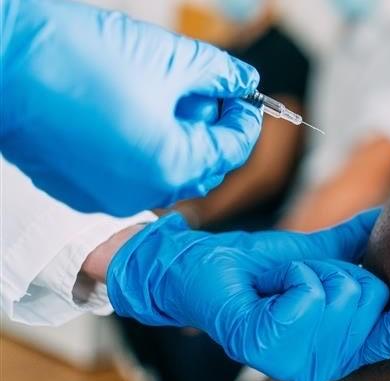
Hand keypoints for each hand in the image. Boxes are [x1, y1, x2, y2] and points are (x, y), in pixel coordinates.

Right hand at [0, 0, 261, 215]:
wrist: (1, 60)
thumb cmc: (78, 56)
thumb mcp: (169, 57)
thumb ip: (220, 73)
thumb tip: (244, 81)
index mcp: (172, 164)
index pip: (232, 150)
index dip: (245, 120)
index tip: (245, 98)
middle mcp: (142, 193)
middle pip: (203, 167)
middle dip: (214, 130)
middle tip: (211, 93)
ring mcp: (107, 196)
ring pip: (167, 173)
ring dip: (181, 140)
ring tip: (168, 97)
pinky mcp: (80, 189)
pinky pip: (131, 176)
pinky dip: (146, 149)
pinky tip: (134, 111)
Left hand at [106, 209, 389, 380]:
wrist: (202, 266)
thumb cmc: (259, 267)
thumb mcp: (320, 252)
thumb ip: (361, 244)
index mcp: (346, 345)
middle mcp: (328, 363)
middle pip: (374, 302)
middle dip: (344, 268)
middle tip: (307, 272)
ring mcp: (296, 362)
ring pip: (345, 298)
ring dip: (315, 270)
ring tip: (287, 279)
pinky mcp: (265, 349)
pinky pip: (309, 297)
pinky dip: (294, 274)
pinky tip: (272, 287)